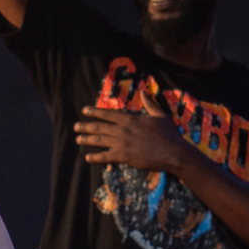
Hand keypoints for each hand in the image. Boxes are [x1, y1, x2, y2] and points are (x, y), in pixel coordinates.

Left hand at [75, 107, 193, 173]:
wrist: (173, 152)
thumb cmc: (168, 133)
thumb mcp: (160, 115)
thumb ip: (150, 103)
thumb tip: (144, 91)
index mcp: (130, 119)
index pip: (108, 114)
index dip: (95, 112)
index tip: (85, 110)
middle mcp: (123, 130)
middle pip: (99, 127)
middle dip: (86, 126)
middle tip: (76, 127)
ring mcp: (122, 143)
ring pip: (100, 141)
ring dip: (87, 140)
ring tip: (77, 139)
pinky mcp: (125, 156)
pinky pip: (106, 156)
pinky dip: (96, 157)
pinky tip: (88, 157)